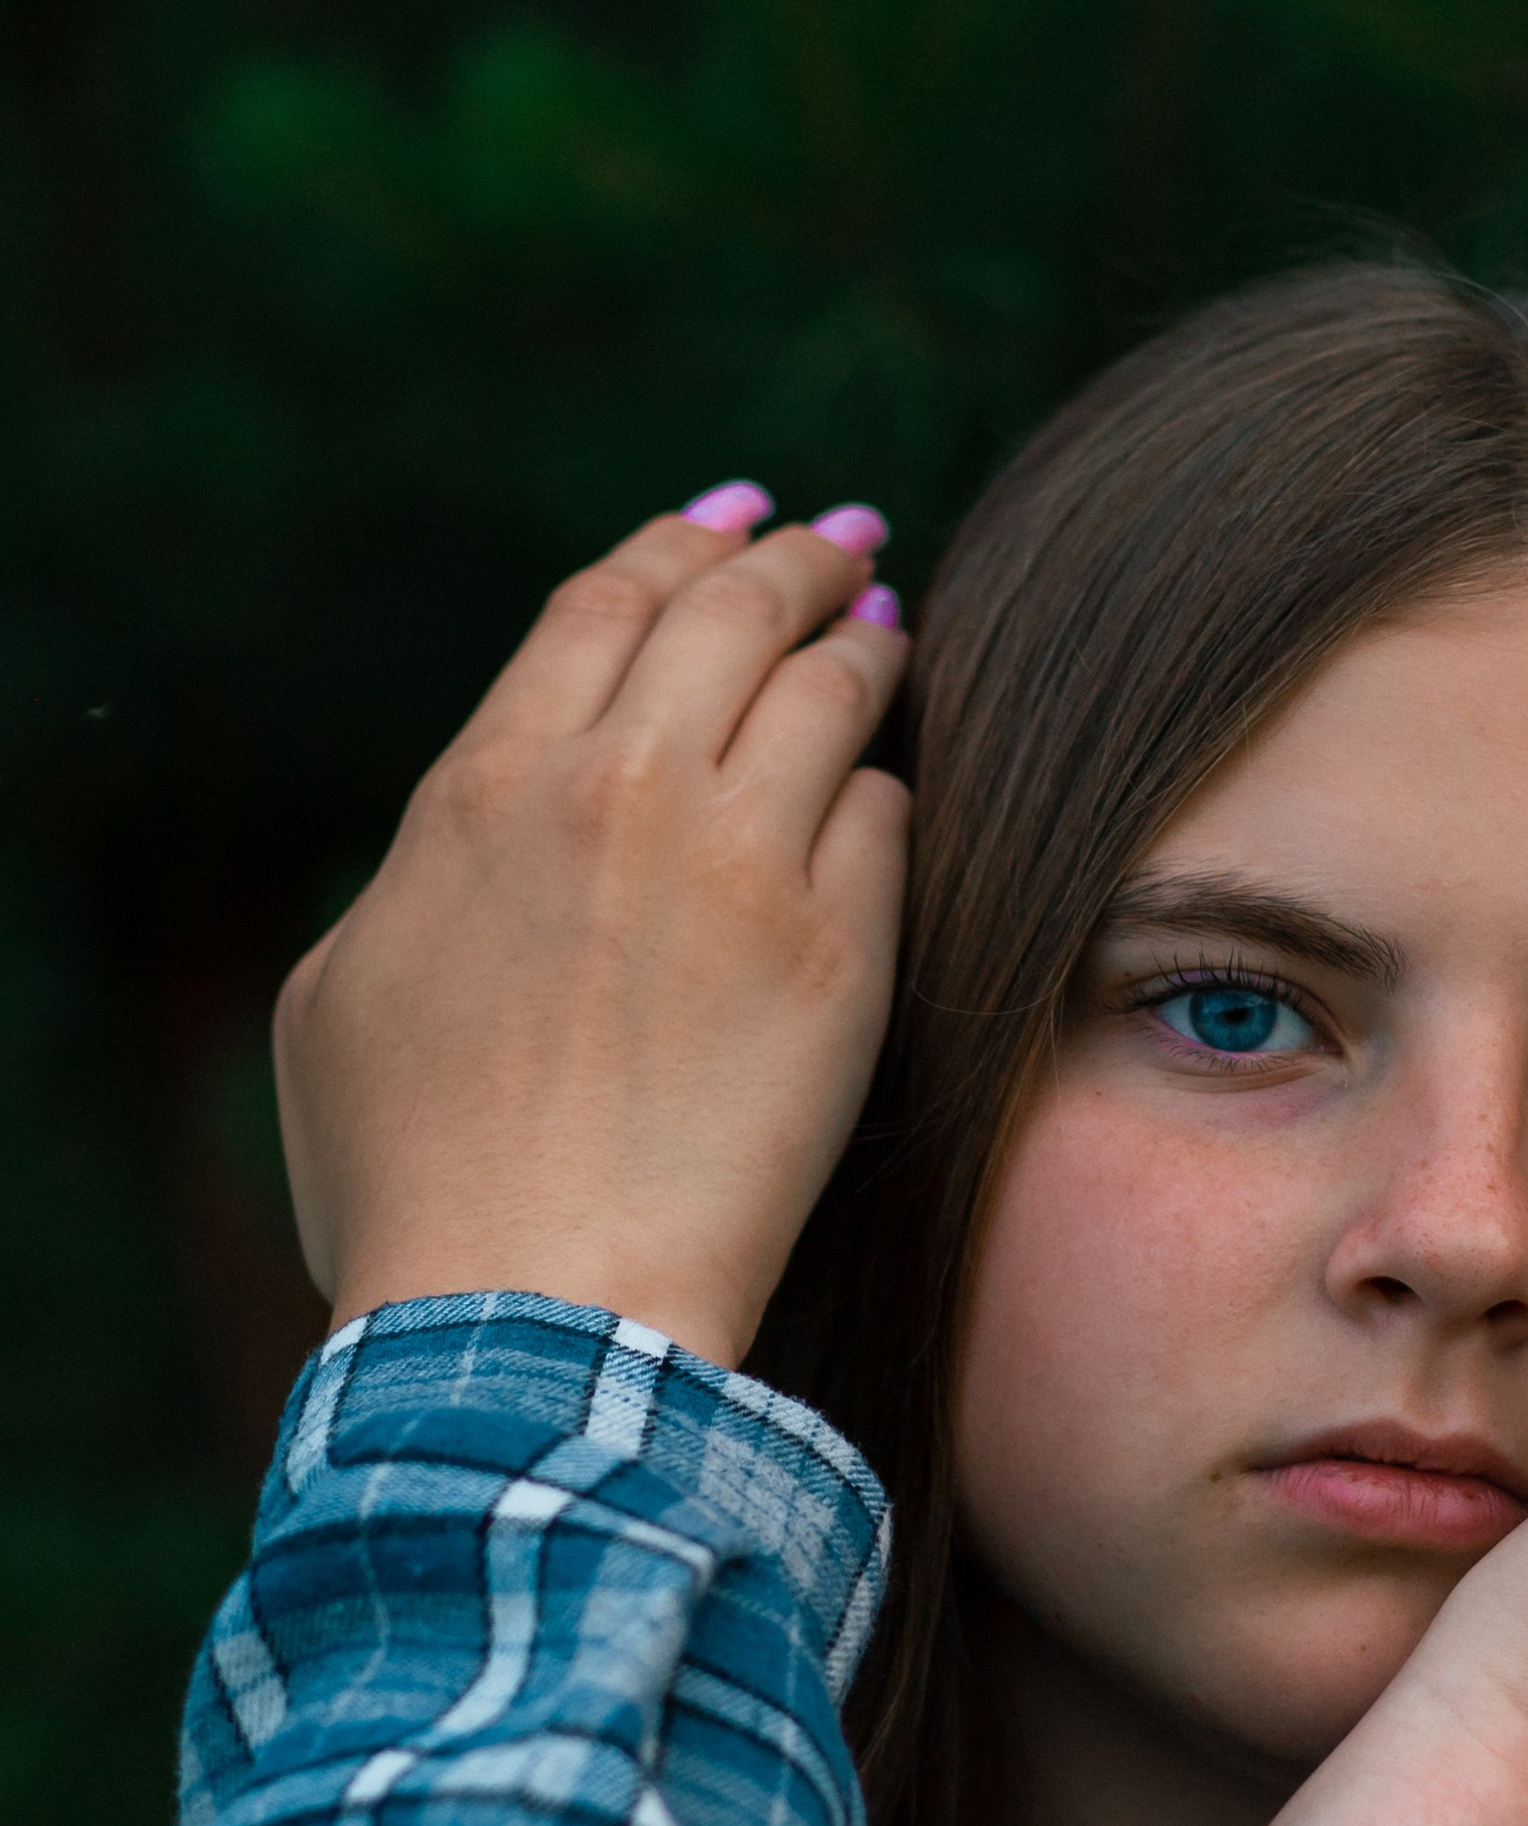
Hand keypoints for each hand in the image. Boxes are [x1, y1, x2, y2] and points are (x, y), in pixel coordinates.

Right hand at [273, 496, 909, 1366]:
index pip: (603, 604)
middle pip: (732, 610)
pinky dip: (887, 789)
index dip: (677, 544)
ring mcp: (744, 864)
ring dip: (865, 645)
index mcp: (485, 788)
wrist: (532, 1307)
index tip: (730, 518)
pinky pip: (887, 818)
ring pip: (833, 688)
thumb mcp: (336, 1001)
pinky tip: (892, 791)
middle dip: (793, 558)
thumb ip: (413, 887)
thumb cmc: (408, 1187)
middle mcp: (621, 791)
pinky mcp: (843, 955)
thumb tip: (464, 850)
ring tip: (887, 631)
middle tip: (837, 542)